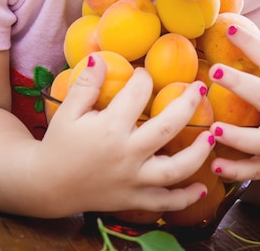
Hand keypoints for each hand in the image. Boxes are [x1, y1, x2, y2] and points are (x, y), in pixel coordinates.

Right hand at [34, 55, 214, 216]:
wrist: (47, 185)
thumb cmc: (59, 144)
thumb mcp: (67, 111)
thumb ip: (86, 85)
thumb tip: (100, 57)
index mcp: (110, 128)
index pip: (137, 94)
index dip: (143, 78)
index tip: (144, 73)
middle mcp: (127, 154)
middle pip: (167, 128)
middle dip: (187, 105)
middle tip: (200, 88)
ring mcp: (132, 180)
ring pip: (174, 170)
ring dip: (197, 153)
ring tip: (211, 137)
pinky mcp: (133, 199)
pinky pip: (163, 202)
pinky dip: (184, 198)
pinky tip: (202, 189)